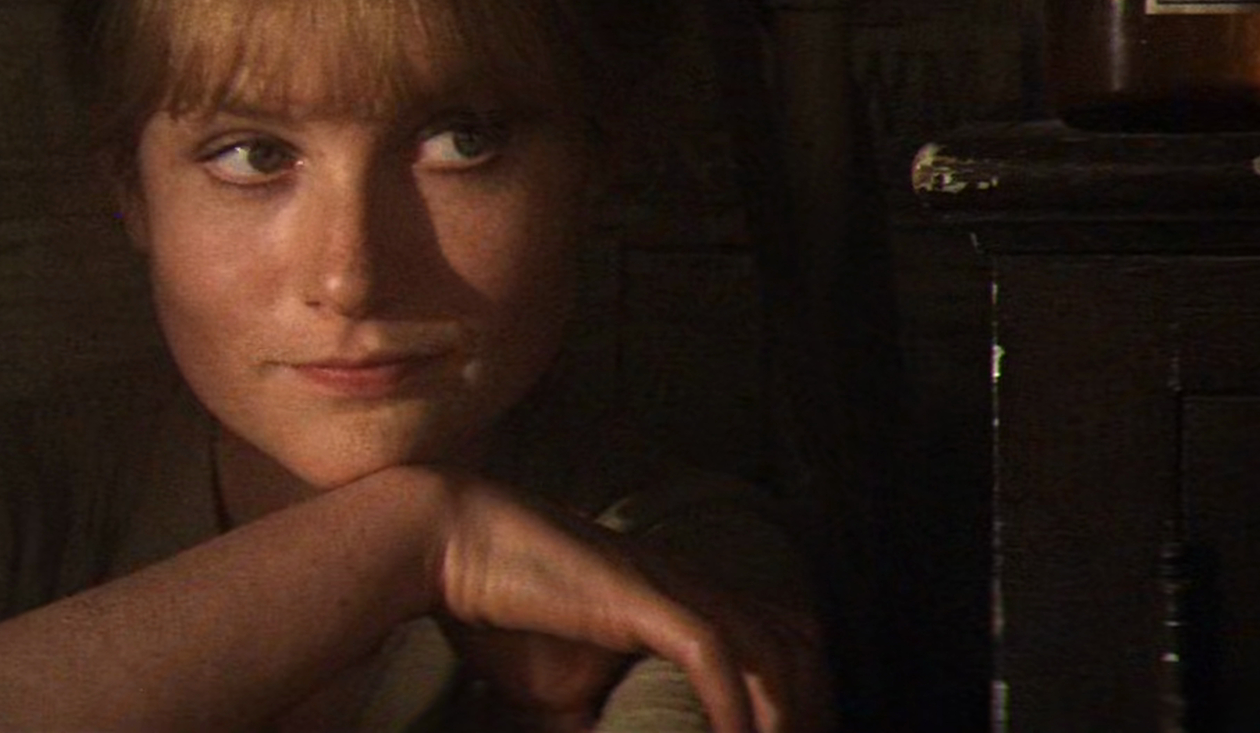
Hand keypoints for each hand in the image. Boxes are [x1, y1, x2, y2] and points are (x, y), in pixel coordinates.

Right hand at [419, 470, 829, 732]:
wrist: (448, 544)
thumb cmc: (500, 614)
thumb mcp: (560, 695)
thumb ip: (598, 726)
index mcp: (684, 601)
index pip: (781, 640)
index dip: (802, 699)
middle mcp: (693, 587)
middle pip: (797, 646)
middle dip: (811, 712)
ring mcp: (670, 587)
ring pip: (770, 652)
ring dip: (784, 718)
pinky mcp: (639, 596)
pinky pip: (712, 652)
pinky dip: (733, 707)